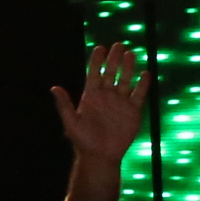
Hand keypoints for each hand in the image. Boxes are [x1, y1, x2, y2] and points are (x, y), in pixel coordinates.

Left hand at [50, 41, 145, 163]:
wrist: (100, 155)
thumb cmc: (83, 140)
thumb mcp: (71, 122)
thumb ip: (64, 105)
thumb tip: (54, 88)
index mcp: (91, 96)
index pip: (94, 74)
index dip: (96, 61)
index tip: (99, 48)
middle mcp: (106, 96)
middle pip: (111, 74)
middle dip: (114, 60)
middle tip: (118, 45)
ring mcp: (120, 103)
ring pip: (125, 81)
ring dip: (128, 68)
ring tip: (130, 54)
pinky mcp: (133, 111)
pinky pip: (139, 95)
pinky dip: (142, 85)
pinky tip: (146, 73)